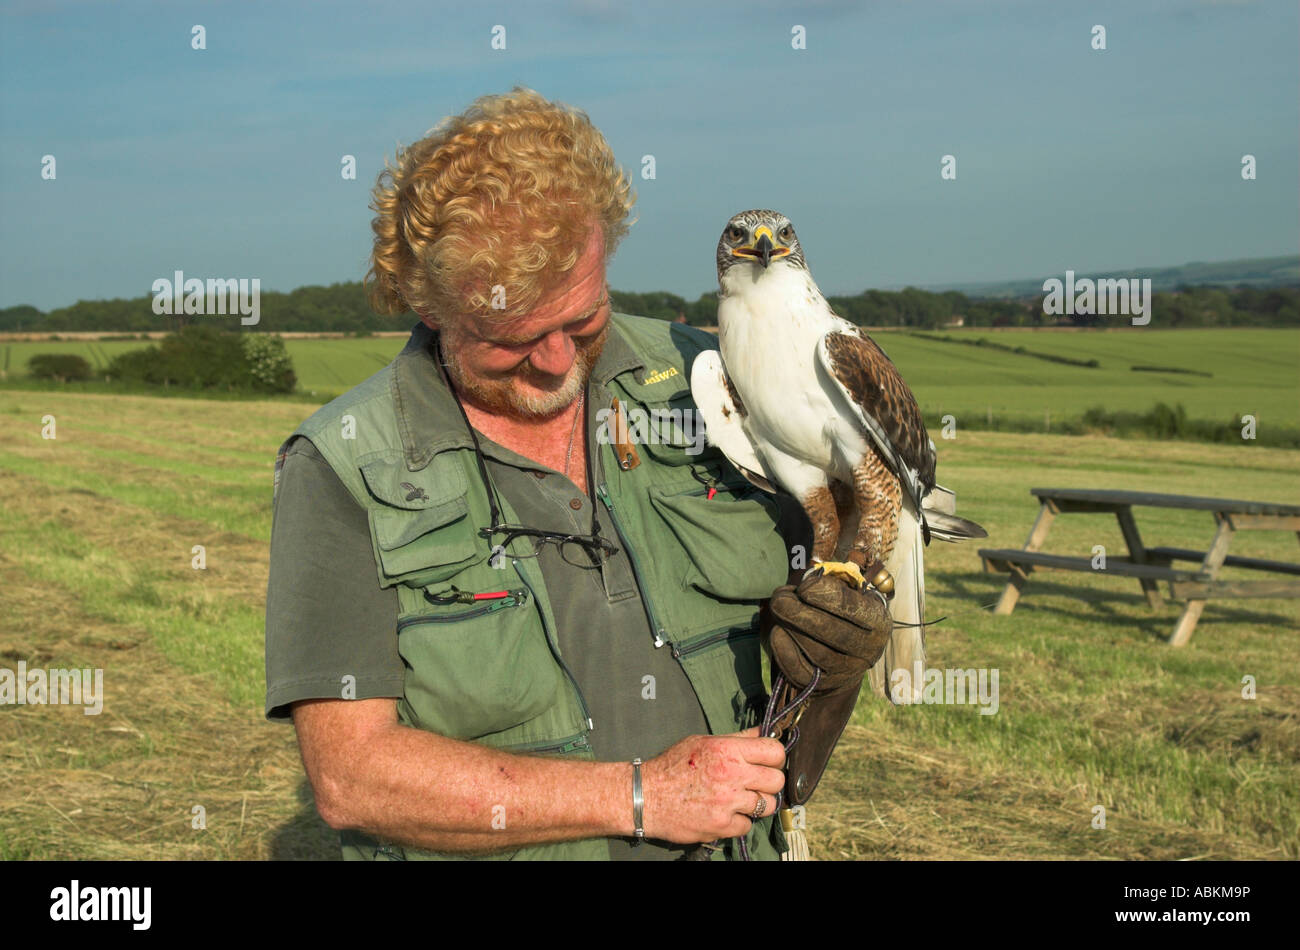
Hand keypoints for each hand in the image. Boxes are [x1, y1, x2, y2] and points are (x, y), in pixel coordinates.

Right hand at [639, 727, 785, 843]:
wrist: (645, 796)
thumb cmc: (672, 766)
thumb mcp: (703, 741)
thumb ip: (736, 738)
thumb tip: (764, 731)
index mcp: (727, 750)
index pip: (774, 751)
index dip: (776, 757)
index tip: (770, 762)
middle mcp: (731, 774)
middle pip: (776, 780)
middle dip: (769, 782)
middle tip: (756, 783)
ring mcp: (728, 802)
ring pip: (767, 805)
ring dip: (757, 804)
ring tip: (741, 800)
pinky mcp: (721, 825)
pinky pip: (747, 825)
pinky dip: (739, 821)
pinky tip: (725, 813)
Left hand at [764, 568, 892, 692]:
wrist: (845, 654)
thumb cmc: (842, 613)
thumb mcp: (847, 594)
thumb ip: (830, 585)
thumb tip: (804, 584)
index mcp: (878, 620)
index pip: (852, 607)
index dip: (823, 594)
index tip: (804, 587)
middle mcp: (868, 649)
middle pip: (832, 631)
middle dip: (799, 612)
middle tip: (779, 598)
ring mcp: (847, 671)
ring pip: (816, 652)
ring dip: (790, 628)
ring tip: (778, 610)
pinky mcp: (824, 686)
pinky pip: (800, 671)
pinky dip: (784, 650)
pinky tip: (778, 632)